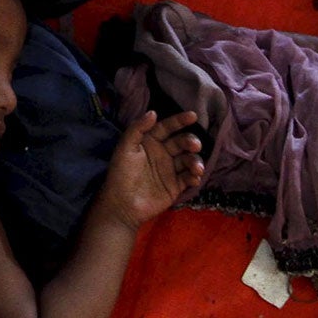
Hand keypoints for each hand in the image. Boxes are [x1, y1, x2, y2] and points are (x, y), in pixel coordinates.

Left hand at [96, 110, 203, 230]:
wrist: (122, 205)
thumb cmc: (121, 173)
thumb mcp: (125, 148)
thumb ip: (138, 128)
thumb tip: (154, 112)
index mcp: (150, 141)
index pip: (167, 128)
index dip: (180, 121)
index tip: (193, 116)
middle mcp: (162, 153)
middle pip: (182, 142)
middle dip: (191, 141)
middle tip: (195, 145)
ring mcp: (170, 169)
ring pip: (188, 159)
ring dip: (195, 161)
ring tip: (196, 168)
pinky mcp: (175, 186)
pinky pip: (189, 178)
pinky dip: (194, 176)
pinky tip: (194, 178)